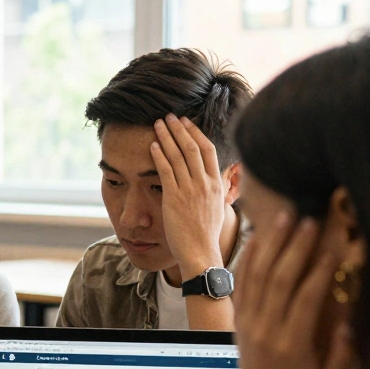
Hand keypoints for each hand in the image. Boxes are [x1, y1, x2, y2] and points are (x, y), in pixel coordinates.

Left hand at [151, 115, 227, 277]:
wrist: (200, 253)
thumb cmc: (206, 235)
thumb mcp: (217, 208)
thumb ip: (215, 190)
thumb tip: (214, 179)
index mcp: (217, 184)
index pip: (208, 150)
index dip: (196, 133)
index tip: (187, 122)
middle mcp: (205, 183)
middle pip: (192, 147)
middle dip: (180, 129)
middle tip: (170, 116)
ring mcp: (190, 190)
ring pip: (178, 156)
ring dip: (166, 137)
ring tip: (157, 124)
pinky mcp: (174, 198)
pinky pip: (166, 171)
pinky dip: (159, 156)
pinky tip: (152, 146)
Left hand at [232, 212, 353, 368]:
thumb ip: (344, 355)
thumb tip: (348, 325)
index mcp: (292, 344)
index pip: (305, 300)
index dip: (318, 272)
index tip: (333, 247)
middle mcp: (267, 329)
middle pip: (279, 280)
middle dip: (295, 248)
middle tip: (309, 221)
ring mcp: (249, 321)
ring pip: (257, 276)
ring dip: (271, 243)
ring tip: (285, 216)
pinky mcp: (239, 317)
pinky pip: (241, 282)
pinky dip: (248, 257)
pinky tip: (258, 236)